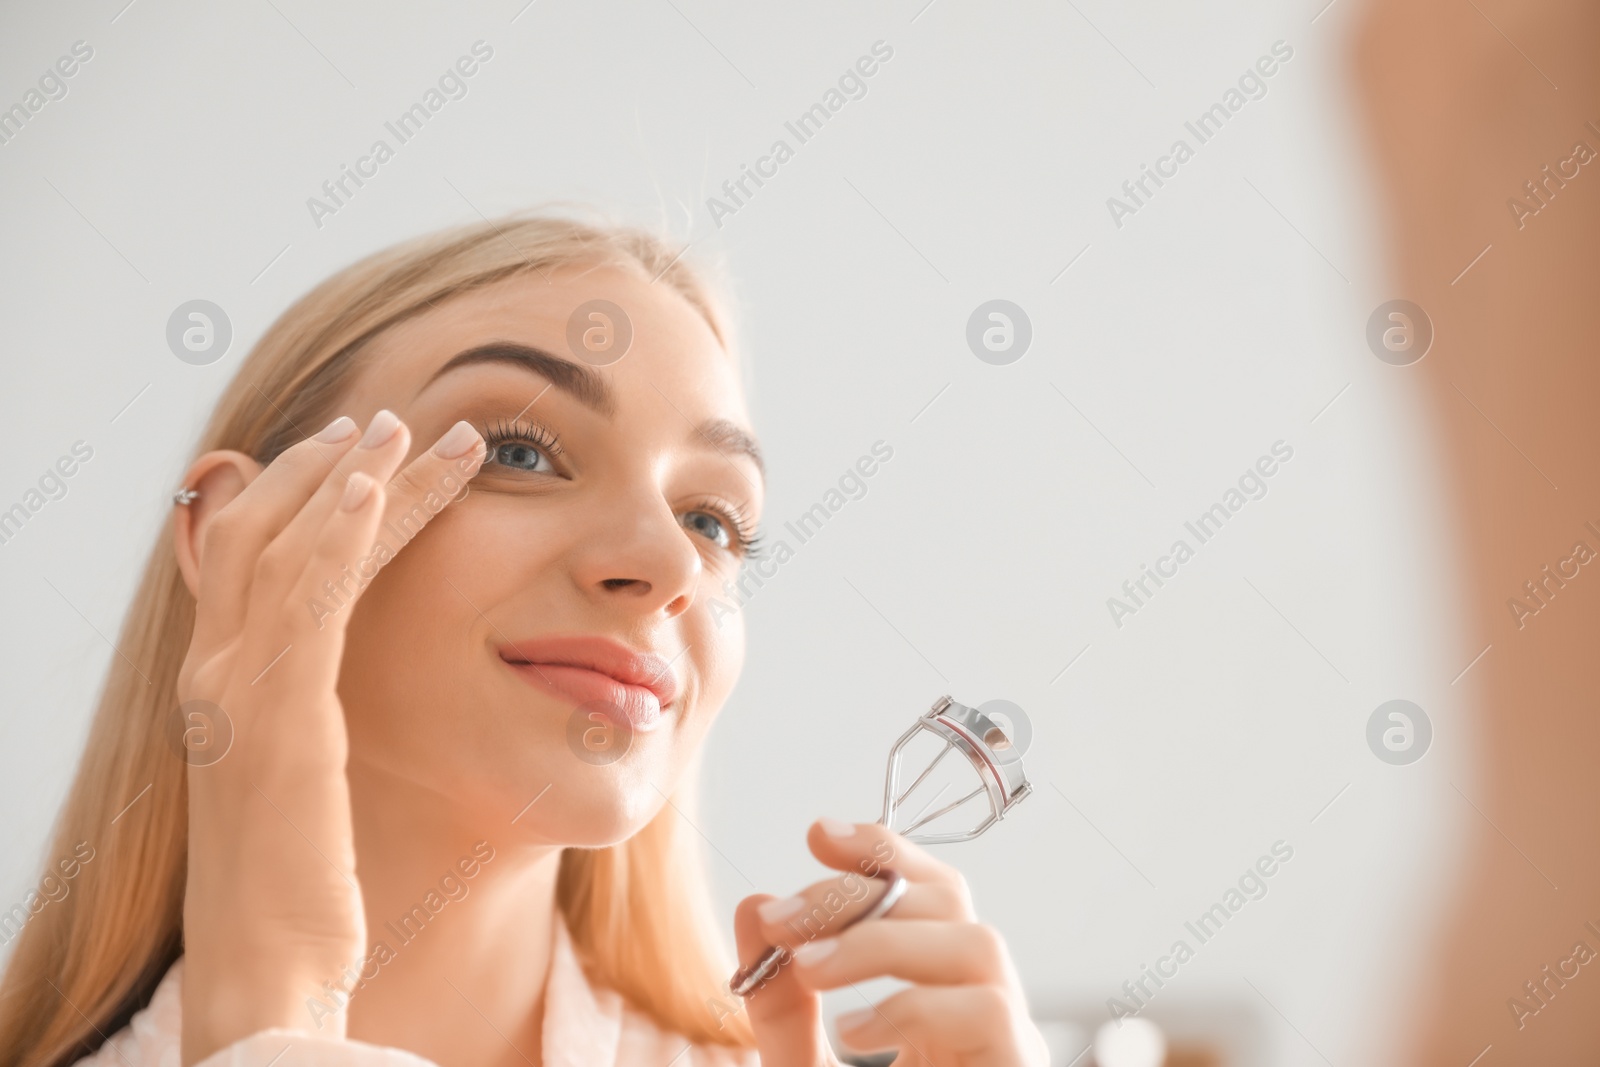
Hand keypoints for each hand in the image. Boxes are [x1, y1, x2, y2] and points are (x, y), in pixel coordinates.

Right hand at [173, 411, 483, 1063]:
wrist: (265, 972)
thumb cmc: (295, 891)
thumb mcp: (297, 785)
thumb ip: (303, 719)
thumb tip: (333, 689)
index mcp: (224, 688)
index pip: (251, 556)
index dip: (301, 494)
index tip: (363, 454)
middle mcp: (215, 675)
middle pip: (259, 529)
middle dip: (327, 466)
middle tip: (392, 419)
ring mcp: (235, 693)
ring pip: (288, 544)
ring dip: (352, 476)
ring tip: (413, 427)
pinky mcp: (275, 717)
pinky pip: (306, 596)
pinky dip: (342, 529)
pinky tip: (382, 482)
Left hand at [734, 820, 1048, 1066]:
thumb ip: (781, 1008)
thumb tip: (751, 905)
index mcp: (939, 1009)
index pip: (930, 900)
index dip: (884, 851)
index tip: (817, 832)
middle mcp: (984, 1023)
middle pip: (958, 907)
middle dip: (868, 890)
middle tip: (783, 916)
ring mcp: (1008, 1054)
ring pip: (981, 948)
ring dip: (886, 938)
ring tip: (808, 966)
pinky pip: (991, 1017)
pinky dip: (916, 1006)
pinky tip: (856, 1030)